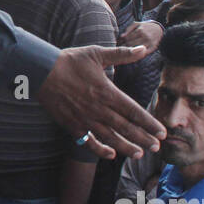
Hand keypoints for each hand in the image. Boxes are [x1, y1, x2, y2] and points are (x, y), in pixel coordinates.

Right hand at [36, 46, 165, 159]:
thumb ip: (122, 54)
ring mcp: (85, 119)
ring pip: (110, 138)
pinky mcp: (73, 125)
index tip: (161, 132)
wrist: (42, 72)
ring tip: (139, 154)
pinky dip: (100, 150)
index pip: (134, 111)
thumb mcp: (97, 53)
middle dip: (143, 138)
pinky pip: (88, 142)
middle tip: (157, 147)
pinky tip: (111, 155)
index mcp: (107, 92)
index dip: (149, 123)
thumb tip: (143, 48)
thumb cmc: (70, 61)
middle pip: (126, 128)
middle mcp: (98, 109)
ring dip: (126, 147)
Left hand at [120, 19, 162, 53]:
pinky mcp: (153, 47)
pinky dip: (137, 54)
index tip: (119, 43)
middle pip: (131, 44)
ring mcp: (149, 43)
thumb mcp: (137, 24)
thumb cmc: (145, 27)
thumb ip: (128, 29)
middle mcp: (145, 37)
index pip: (127, 39)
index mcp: (140, 31)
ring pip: (136, 49)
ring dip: (130, 51)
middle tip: (121, 48)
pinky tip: (134, 53)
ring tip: (126, 50)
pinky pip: (143, 53)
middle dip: (124, 46)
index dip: (122, 41)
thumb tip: (122, 36)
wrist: (158, 29)